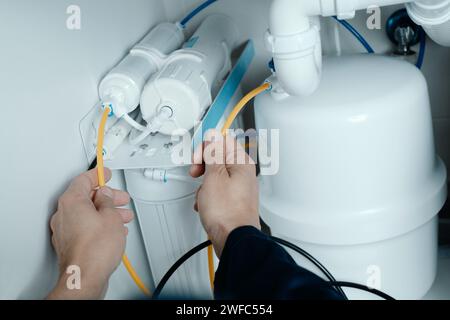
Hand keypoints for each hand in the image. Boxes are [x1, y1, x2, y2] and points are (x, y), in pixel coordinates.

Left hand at [47, 168, 133, 299]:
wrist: (85, 276)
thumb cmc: (95, 249)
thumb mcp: (111, 216)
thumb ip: (108, 201)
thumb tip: (105, 195)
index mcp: (72, 201)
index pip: (83, 179)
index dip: (97, 174)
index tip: (104, 172)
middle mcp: (63, 214)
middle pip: (85, 196)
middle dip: (106, 197)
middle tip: (119, 197)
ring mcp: (64, 229)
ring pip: (86, 213)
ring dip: (105, 212)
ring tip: (122, 216)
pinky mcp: (68, 243)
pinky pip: (83, 226)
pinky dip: (98, 224)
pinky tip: (111, 230)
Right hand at [190, 130, 260, 257]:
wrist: (234, 240)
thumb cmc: (227, 212)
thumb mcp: (213, 176)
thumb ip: (212, 154)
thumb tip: (213, 138)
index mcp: (241, 162)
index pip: (223, 140)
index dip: (206, 146)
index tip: (198, 156)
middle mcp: (243, 173)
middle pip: (218, 158)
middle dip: (203, 165)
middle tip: (196, 172)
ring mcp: (239, 188)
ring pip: (215, 176)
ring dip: (204, 184)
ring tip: (203, 194)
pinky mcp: (234, 202)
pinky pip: (218, 192)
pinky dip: (208, 197)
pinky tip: (205, 205)